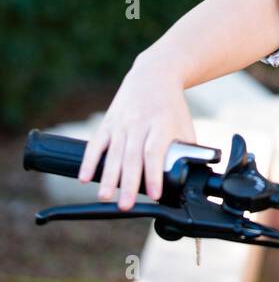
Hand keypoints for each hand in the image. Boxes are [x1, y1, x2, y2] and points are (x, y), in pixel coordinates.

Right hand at [77, 53, 196, 210]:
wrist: (154, 75)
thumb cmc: (171, 107)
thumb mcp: (184, 125)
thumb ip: (186, 151)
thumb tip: (191, 178)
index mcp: (161, 124)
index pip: (155, 152)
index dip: (154, 174)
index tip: (155, 194)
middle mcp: (139, 123)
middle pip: (132, 156)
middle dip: (128, 183)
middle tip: (125, 206)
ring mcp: (122, 122)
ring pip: (113, 153)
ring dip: (108, 177)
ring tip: (105, 197)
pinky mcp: (108, 122)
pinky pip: (96, 143)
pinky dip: (89, 161)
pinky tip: (84, 178)